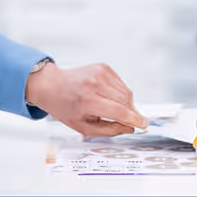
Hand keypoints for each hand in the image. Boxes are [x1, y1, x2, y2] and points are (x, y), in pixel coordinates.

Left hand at [25, 61, 146, 137]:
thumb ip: (109, 129)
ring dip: (126, 103)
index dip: (134, 119)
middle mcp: (94, 84)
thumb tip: (129, 128)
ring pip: (126, 92)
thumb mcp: (83, 126)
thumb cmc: (64, 107)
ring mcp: (100, 72)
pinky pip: (121, 83)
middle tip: (128, 120)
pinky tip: (109, 97)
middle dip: (131, 112)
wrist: (52, 85)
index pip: (119, 111)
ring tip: (112, 108)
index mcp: (87, 100)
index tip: (144, 124)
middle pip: (126, 101)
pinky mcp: (103, 67)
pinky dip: (121, 93)